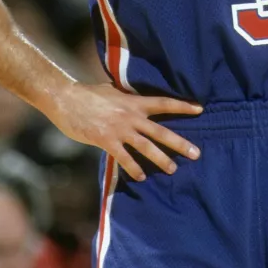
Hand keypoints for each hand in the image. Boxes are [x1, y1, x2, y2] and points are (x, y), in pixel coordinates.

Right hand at [49, 82, 202, 180]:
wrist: (67, 99)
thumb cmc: (89, 94)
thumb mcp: (114, 91)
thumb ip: (128, 98)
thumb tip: (138, 98)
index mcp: (134, 102)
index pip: (164, 103)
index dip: (182, 107)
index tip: (200, 109)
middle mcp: (131, 116)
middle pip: (161, 131)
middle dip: (179, 143)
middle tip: (196, 153)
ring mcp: (120, 129)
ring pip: (146, 147)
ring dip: (161, 160)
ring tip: (173, 170)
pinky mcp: (106, 141)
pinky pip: (124, 157)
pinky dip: (134, 167)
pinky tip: (142, 177)